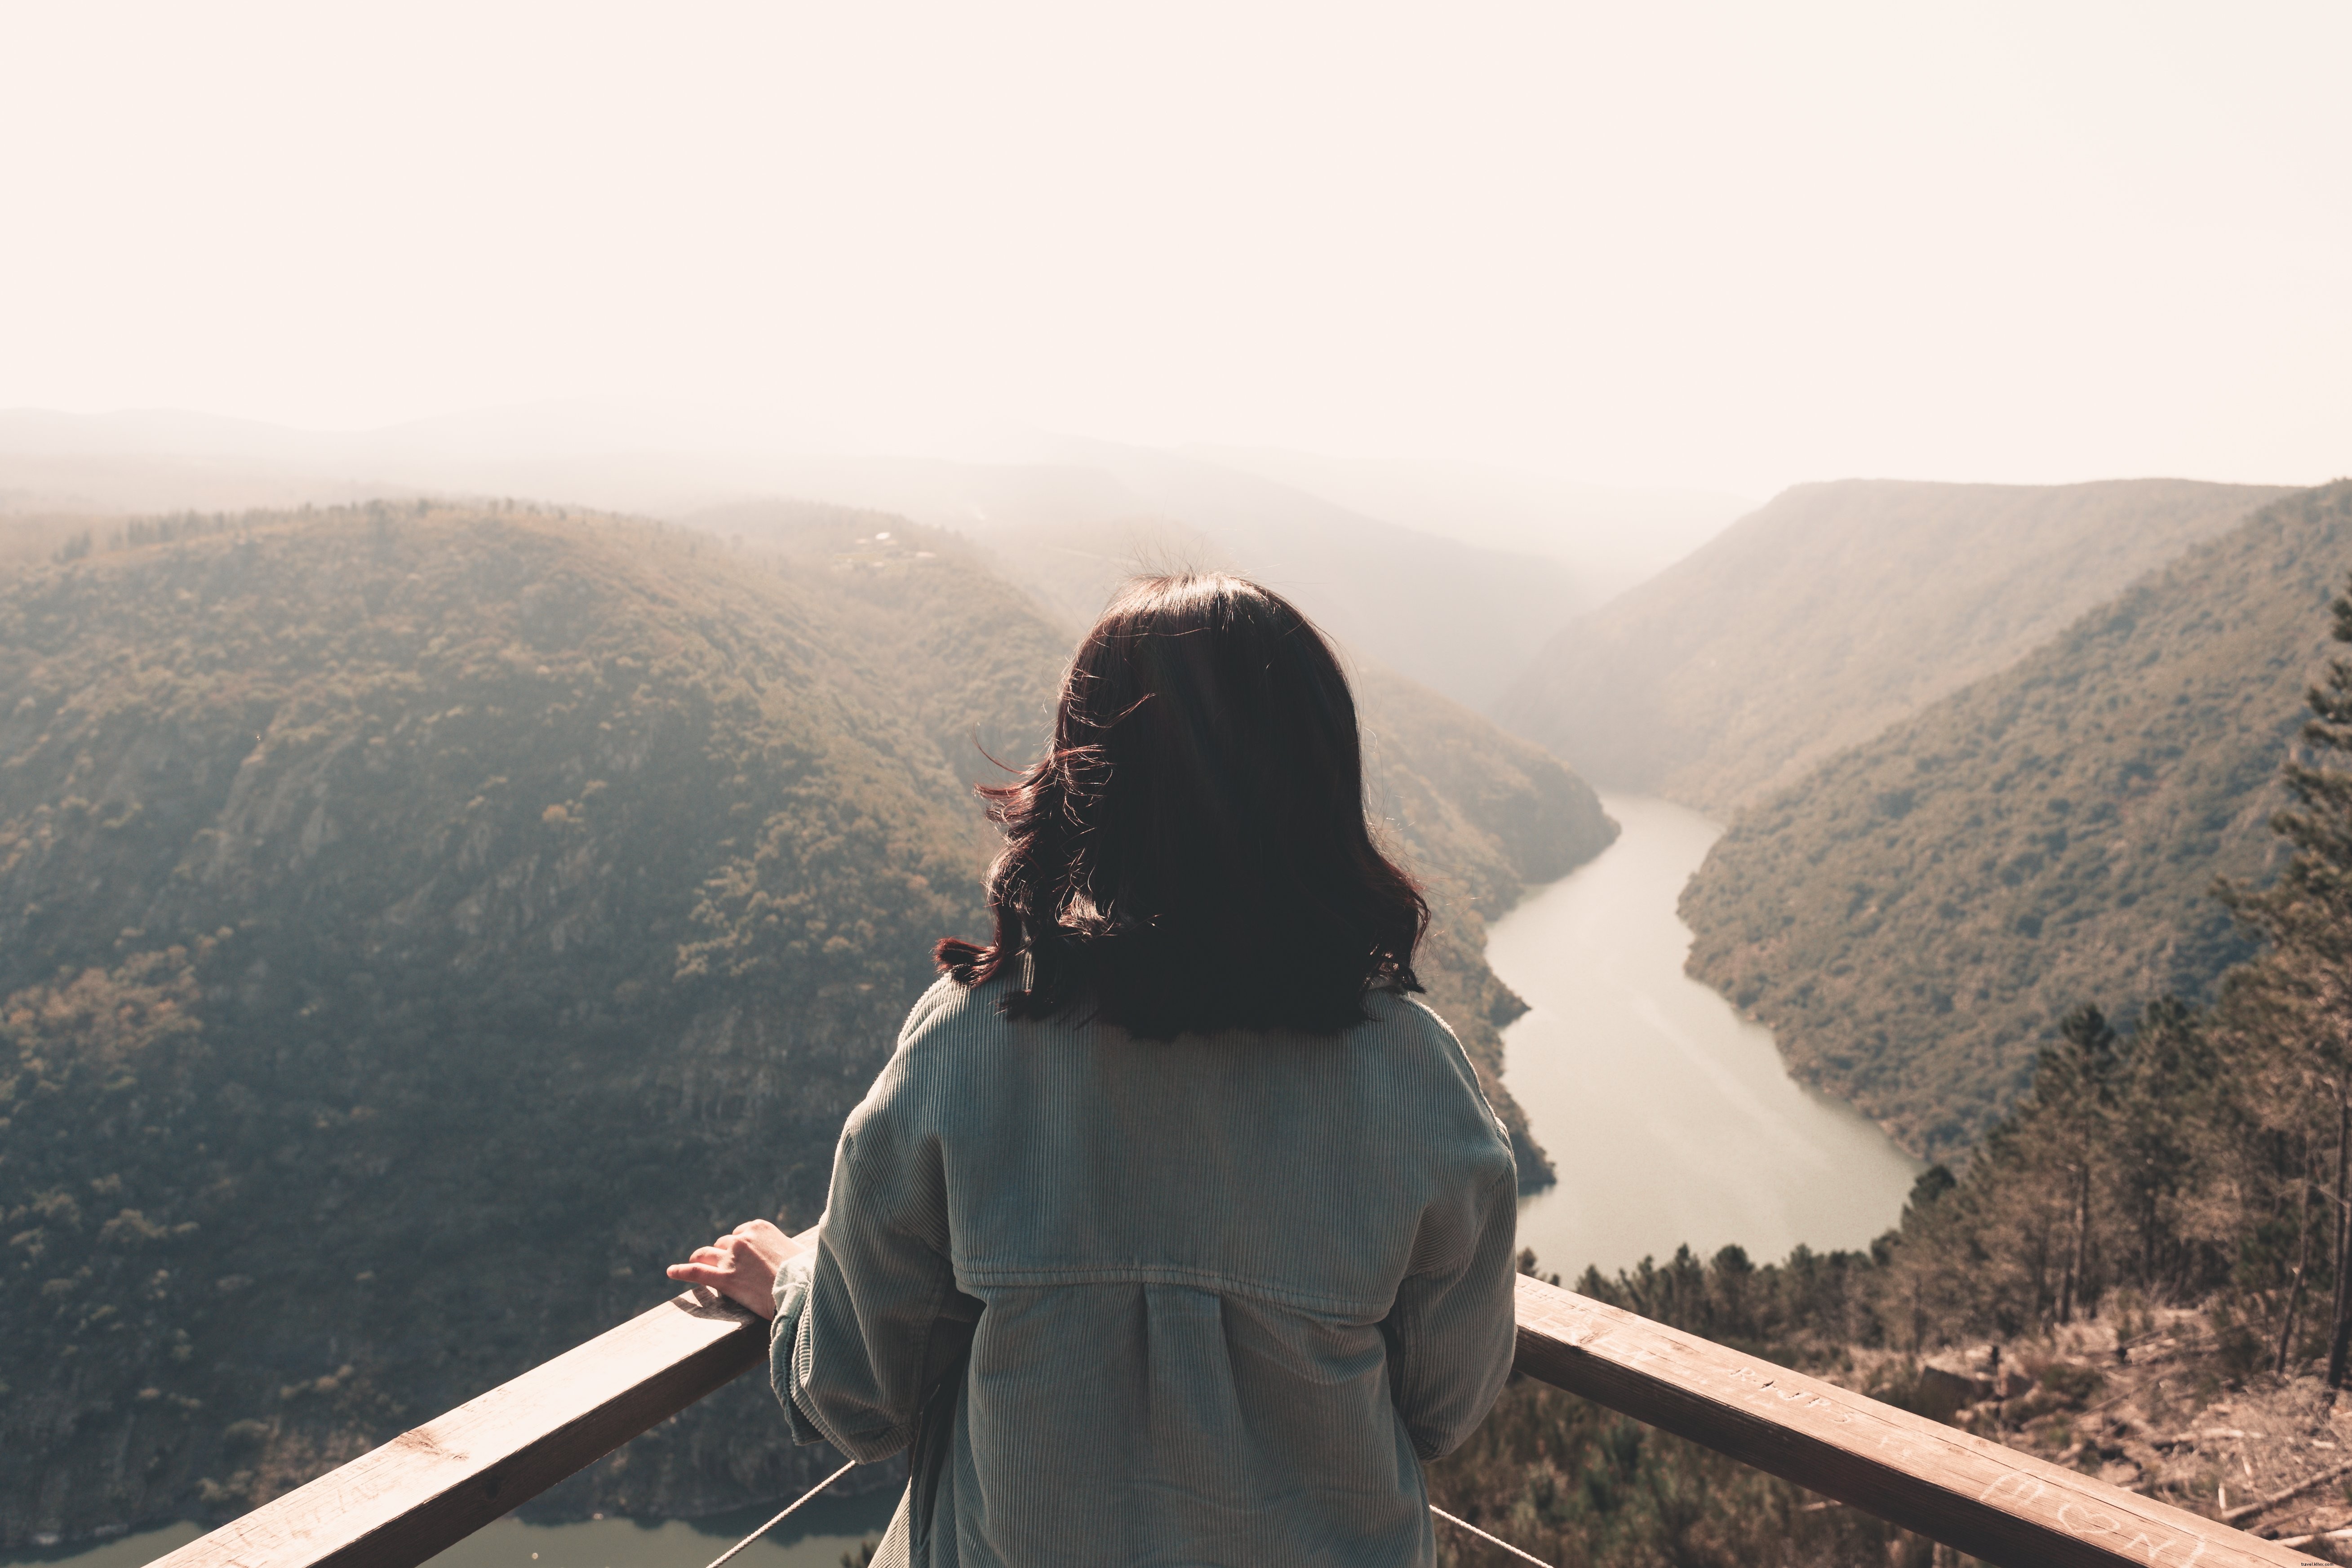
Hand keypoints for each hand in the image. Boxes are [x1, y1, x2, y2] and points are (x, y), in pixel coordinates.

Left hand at [666, 1219, 801, 1319]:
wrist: (804, 1290)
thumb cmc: (807, 1273)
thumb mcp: (798, 1250)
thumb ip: (785, 1248)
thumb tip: (794, 1254)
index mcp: (760, 1227)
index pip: (741, 1233)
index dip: (741, 1246)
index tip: (744, 1257)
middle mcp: (742, 1239)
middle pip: (723, 1244)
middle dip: (724, 1254)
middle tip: (731, 1269)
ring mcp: (731, 1258)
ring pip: (707, 1254)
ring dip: (704, 1260)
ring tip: (697, 1265)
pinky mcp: (725, 1279)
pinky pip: (696, 1271)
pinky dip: (681, 1270)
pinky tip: (670, 1271)